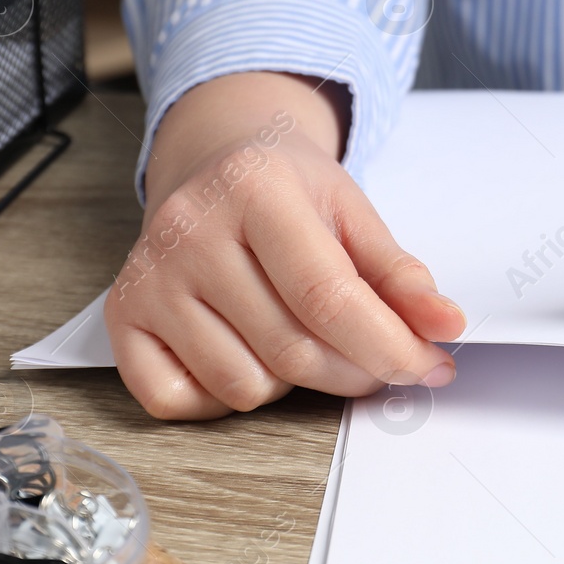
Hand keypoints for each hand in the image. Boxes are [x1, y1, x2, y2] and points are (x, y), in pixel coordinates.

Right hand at [104, 72, 464, 418]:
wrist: (215, 162)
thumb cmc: (287, 190)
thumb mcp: (352, 211)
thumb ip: (400, 272)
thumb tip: (443, 327)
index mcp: (255, 189)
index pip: (327, 296)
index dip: (387, 346)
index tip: (429, 367)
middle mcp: (190, 231)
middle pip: (291, 349)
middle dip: (355, 372)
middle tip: (382, 362)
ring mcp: (148, 277)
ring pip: (243, 385)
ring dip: (290, 383)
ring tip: (296, 333)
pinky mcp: (121, 316)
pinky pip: (180, 401)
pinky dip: (223, 396)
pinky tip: (242, 351)